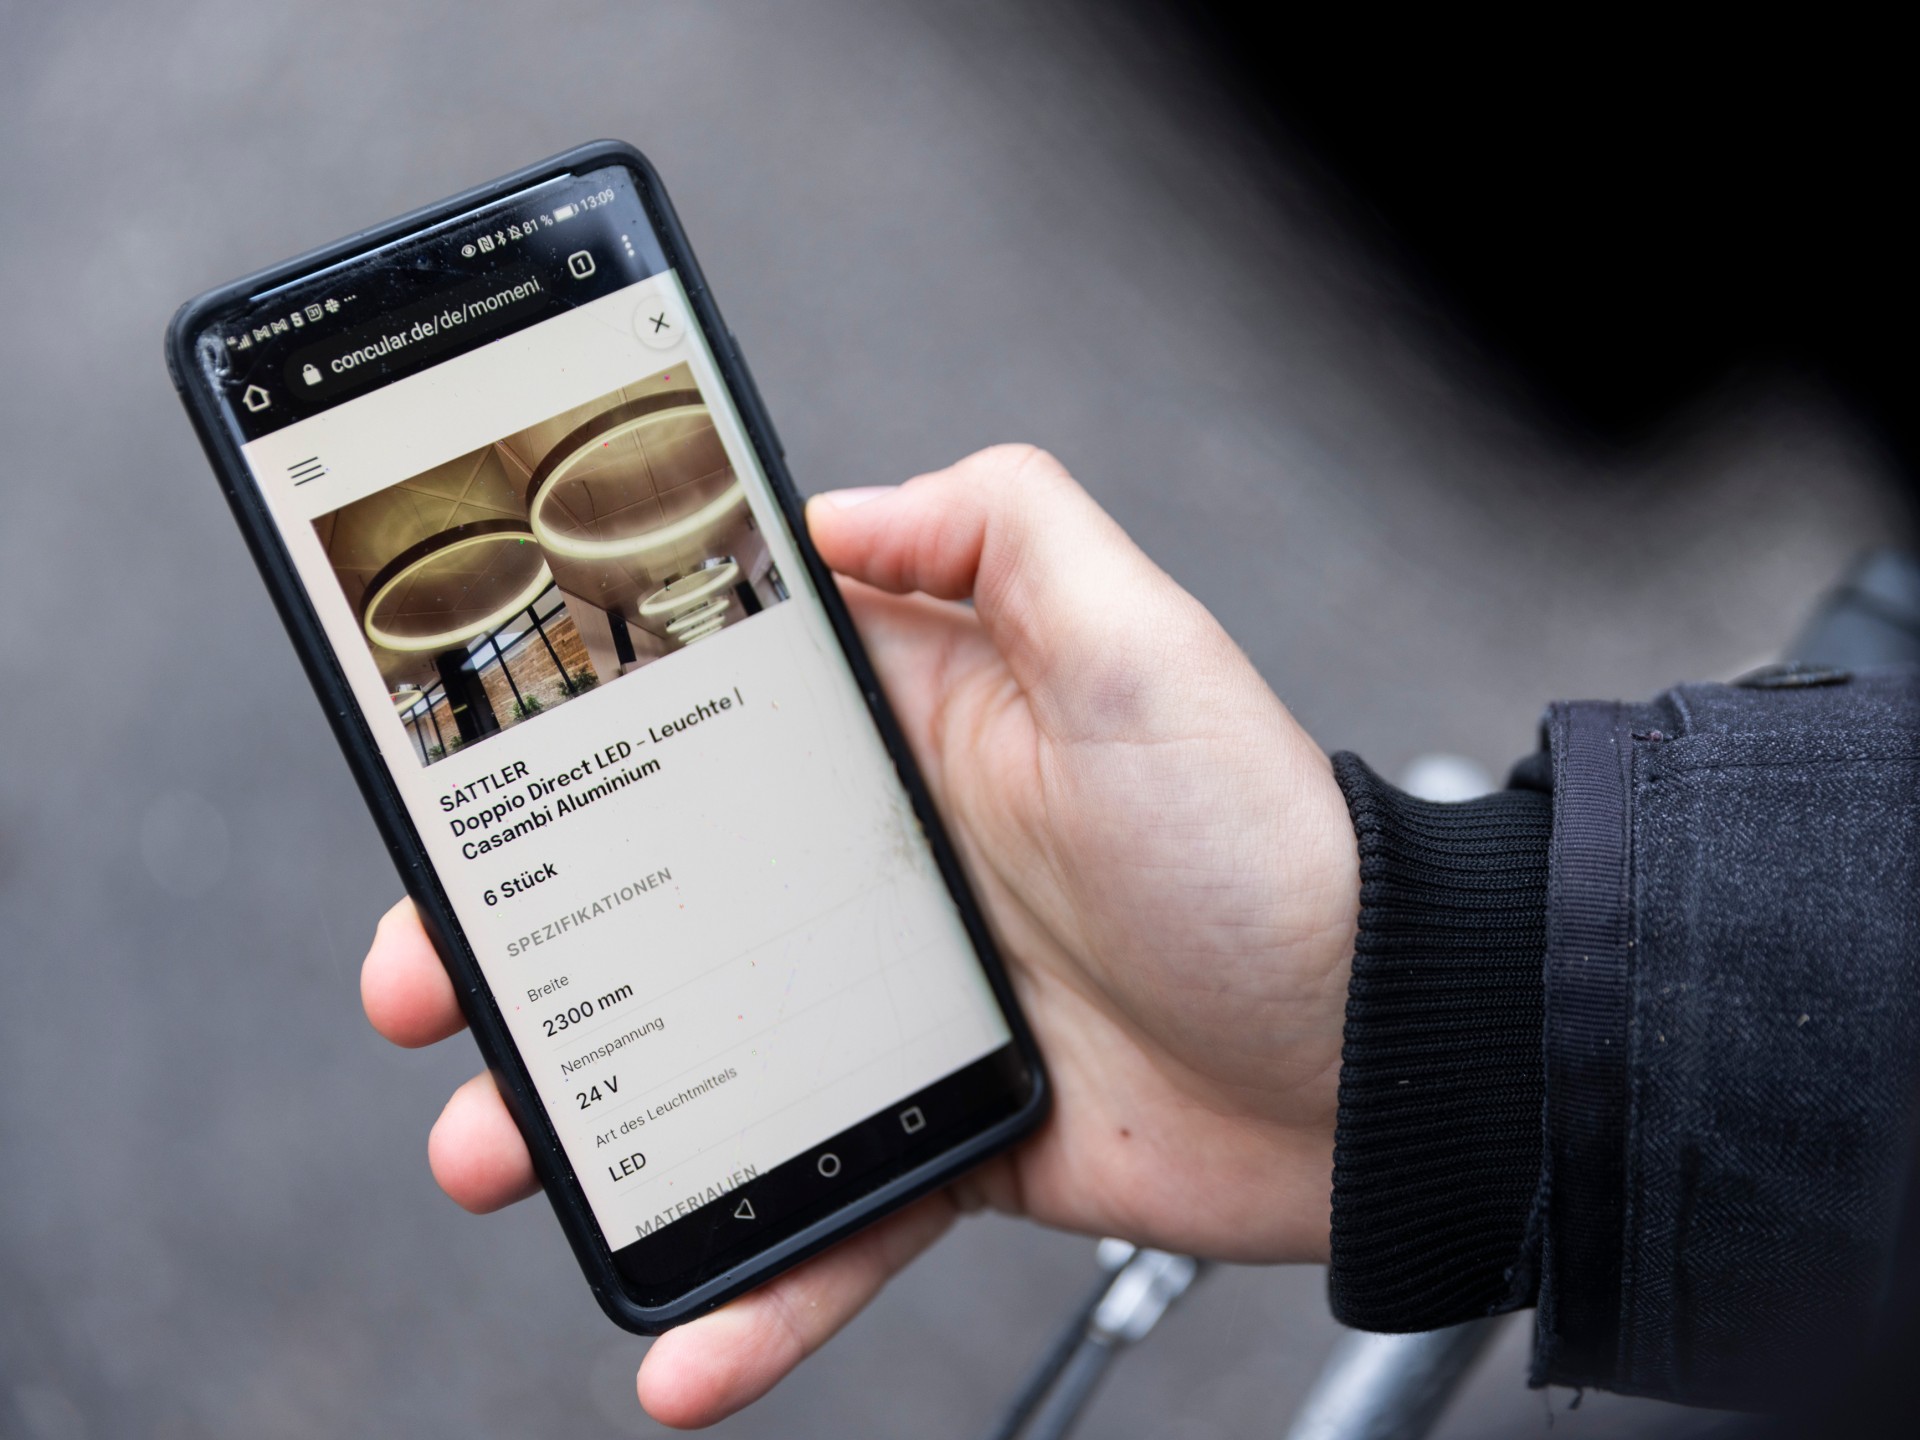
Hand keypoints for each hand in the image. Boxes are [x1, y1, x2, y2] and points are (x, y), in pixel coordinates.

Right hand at [361, 445, 1359, 1427]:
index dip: (565, 760)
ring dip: (592, 1126)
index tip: (462, 803)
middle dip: (530, 949)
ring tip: (497, 1158)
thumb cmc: (1265, 837)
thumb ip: (1001, 524)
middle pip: (662, 906)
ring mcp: (909, 1010)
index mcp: (908, 738)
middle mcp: (889, 869)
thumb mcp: (1140, 635)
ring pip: (710, 1068)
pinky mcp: (950, 1132)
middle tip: (428, 993)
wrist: (1379, 1046)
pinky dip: (757, 1286)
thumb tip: (832, 503)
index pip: (696, 730)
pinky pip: (829, 1214)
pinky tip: (683, 1351)